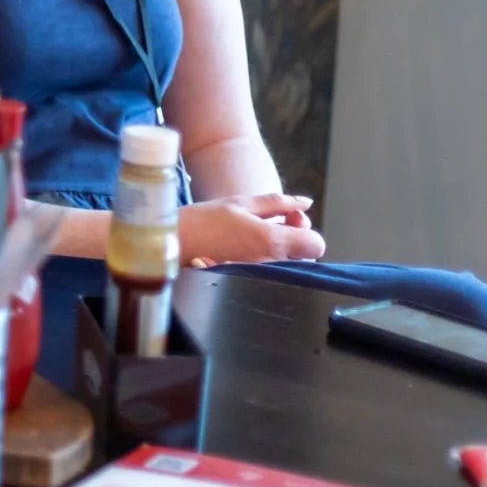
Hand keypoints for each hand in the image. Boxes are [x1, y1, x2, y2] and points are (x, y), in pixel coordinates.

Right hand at [180, 194, 324, 266]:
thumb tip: (305, 202)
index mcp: (271, 241)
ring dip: (280, 250)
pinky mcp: (248, 284)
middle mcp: (270, 264)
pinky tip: (244, 248)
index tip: (290, 220)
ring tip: (253, 235)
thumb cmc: (202, 221)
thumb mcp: (240, 202)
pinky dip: (265, 260)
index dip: (306, 231)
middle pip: (304, 256)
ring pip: (288, 266)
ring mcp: (260, 277)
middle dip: (295, 238)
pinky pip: (271, 273)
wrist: (170, 245)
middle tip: (272, 223)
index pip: (315, 245)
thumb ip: (277, 203)